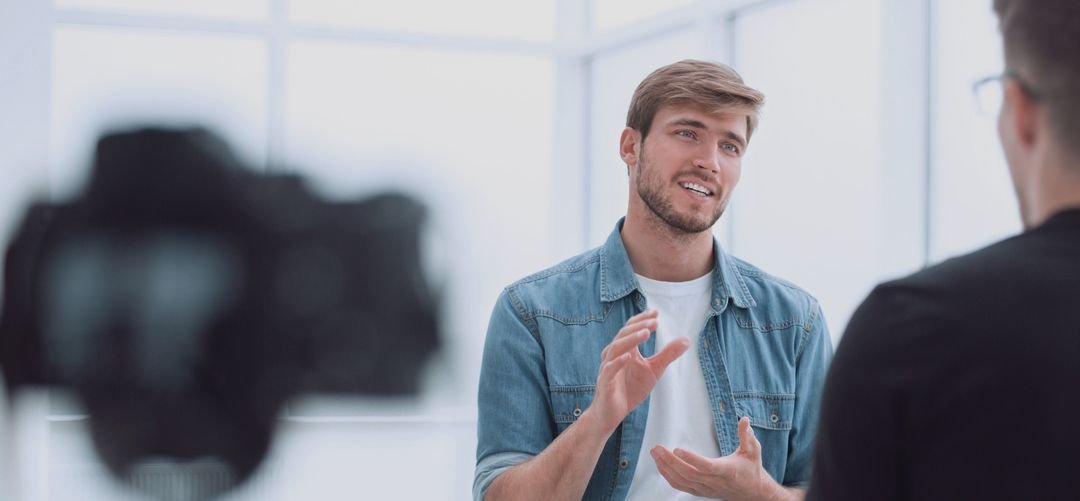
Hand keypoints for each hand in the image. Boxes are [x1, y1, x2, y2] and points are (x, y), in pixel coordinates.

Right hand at [587, 310, 688, 431]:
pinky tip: (629, 356)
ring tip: (646, 333)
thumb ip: (667, 354)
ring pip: (616, 348)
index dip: (642, 319)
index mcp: (624, 349)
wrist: (611, 413)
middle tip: (655, 321)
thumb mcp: (654, 370)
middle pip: (623, 335)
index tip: (656, 312)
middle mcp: (614, 355)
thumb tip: (686, 340)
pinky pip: (610, 369)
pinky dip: (618, 362)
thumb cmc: (630, 389)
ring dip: (630, 339)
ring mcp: (608, 368)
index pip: (630, 329)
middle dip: (639, 326)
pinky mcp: (605, 383)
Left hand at [651, 416, 792, 500]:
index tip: (678, 449)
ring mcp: (705, 488)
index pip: (707, 467)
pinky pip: (681, 486)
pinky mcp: (700, 491)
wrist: (752, 492)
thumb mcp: (753, 451)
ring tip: (655, 454)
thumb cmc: (750, 469)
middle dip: (670, 461)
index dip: (692, 459)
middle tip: (657, 448)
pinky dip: (668, 476)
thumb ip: (746, 436)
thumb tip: (744, 419)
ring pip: (682, 481)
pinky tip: (661, 465)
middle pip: (689, 474)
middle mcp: (714, 482)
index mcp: (727, 471)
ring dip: (666, 468)